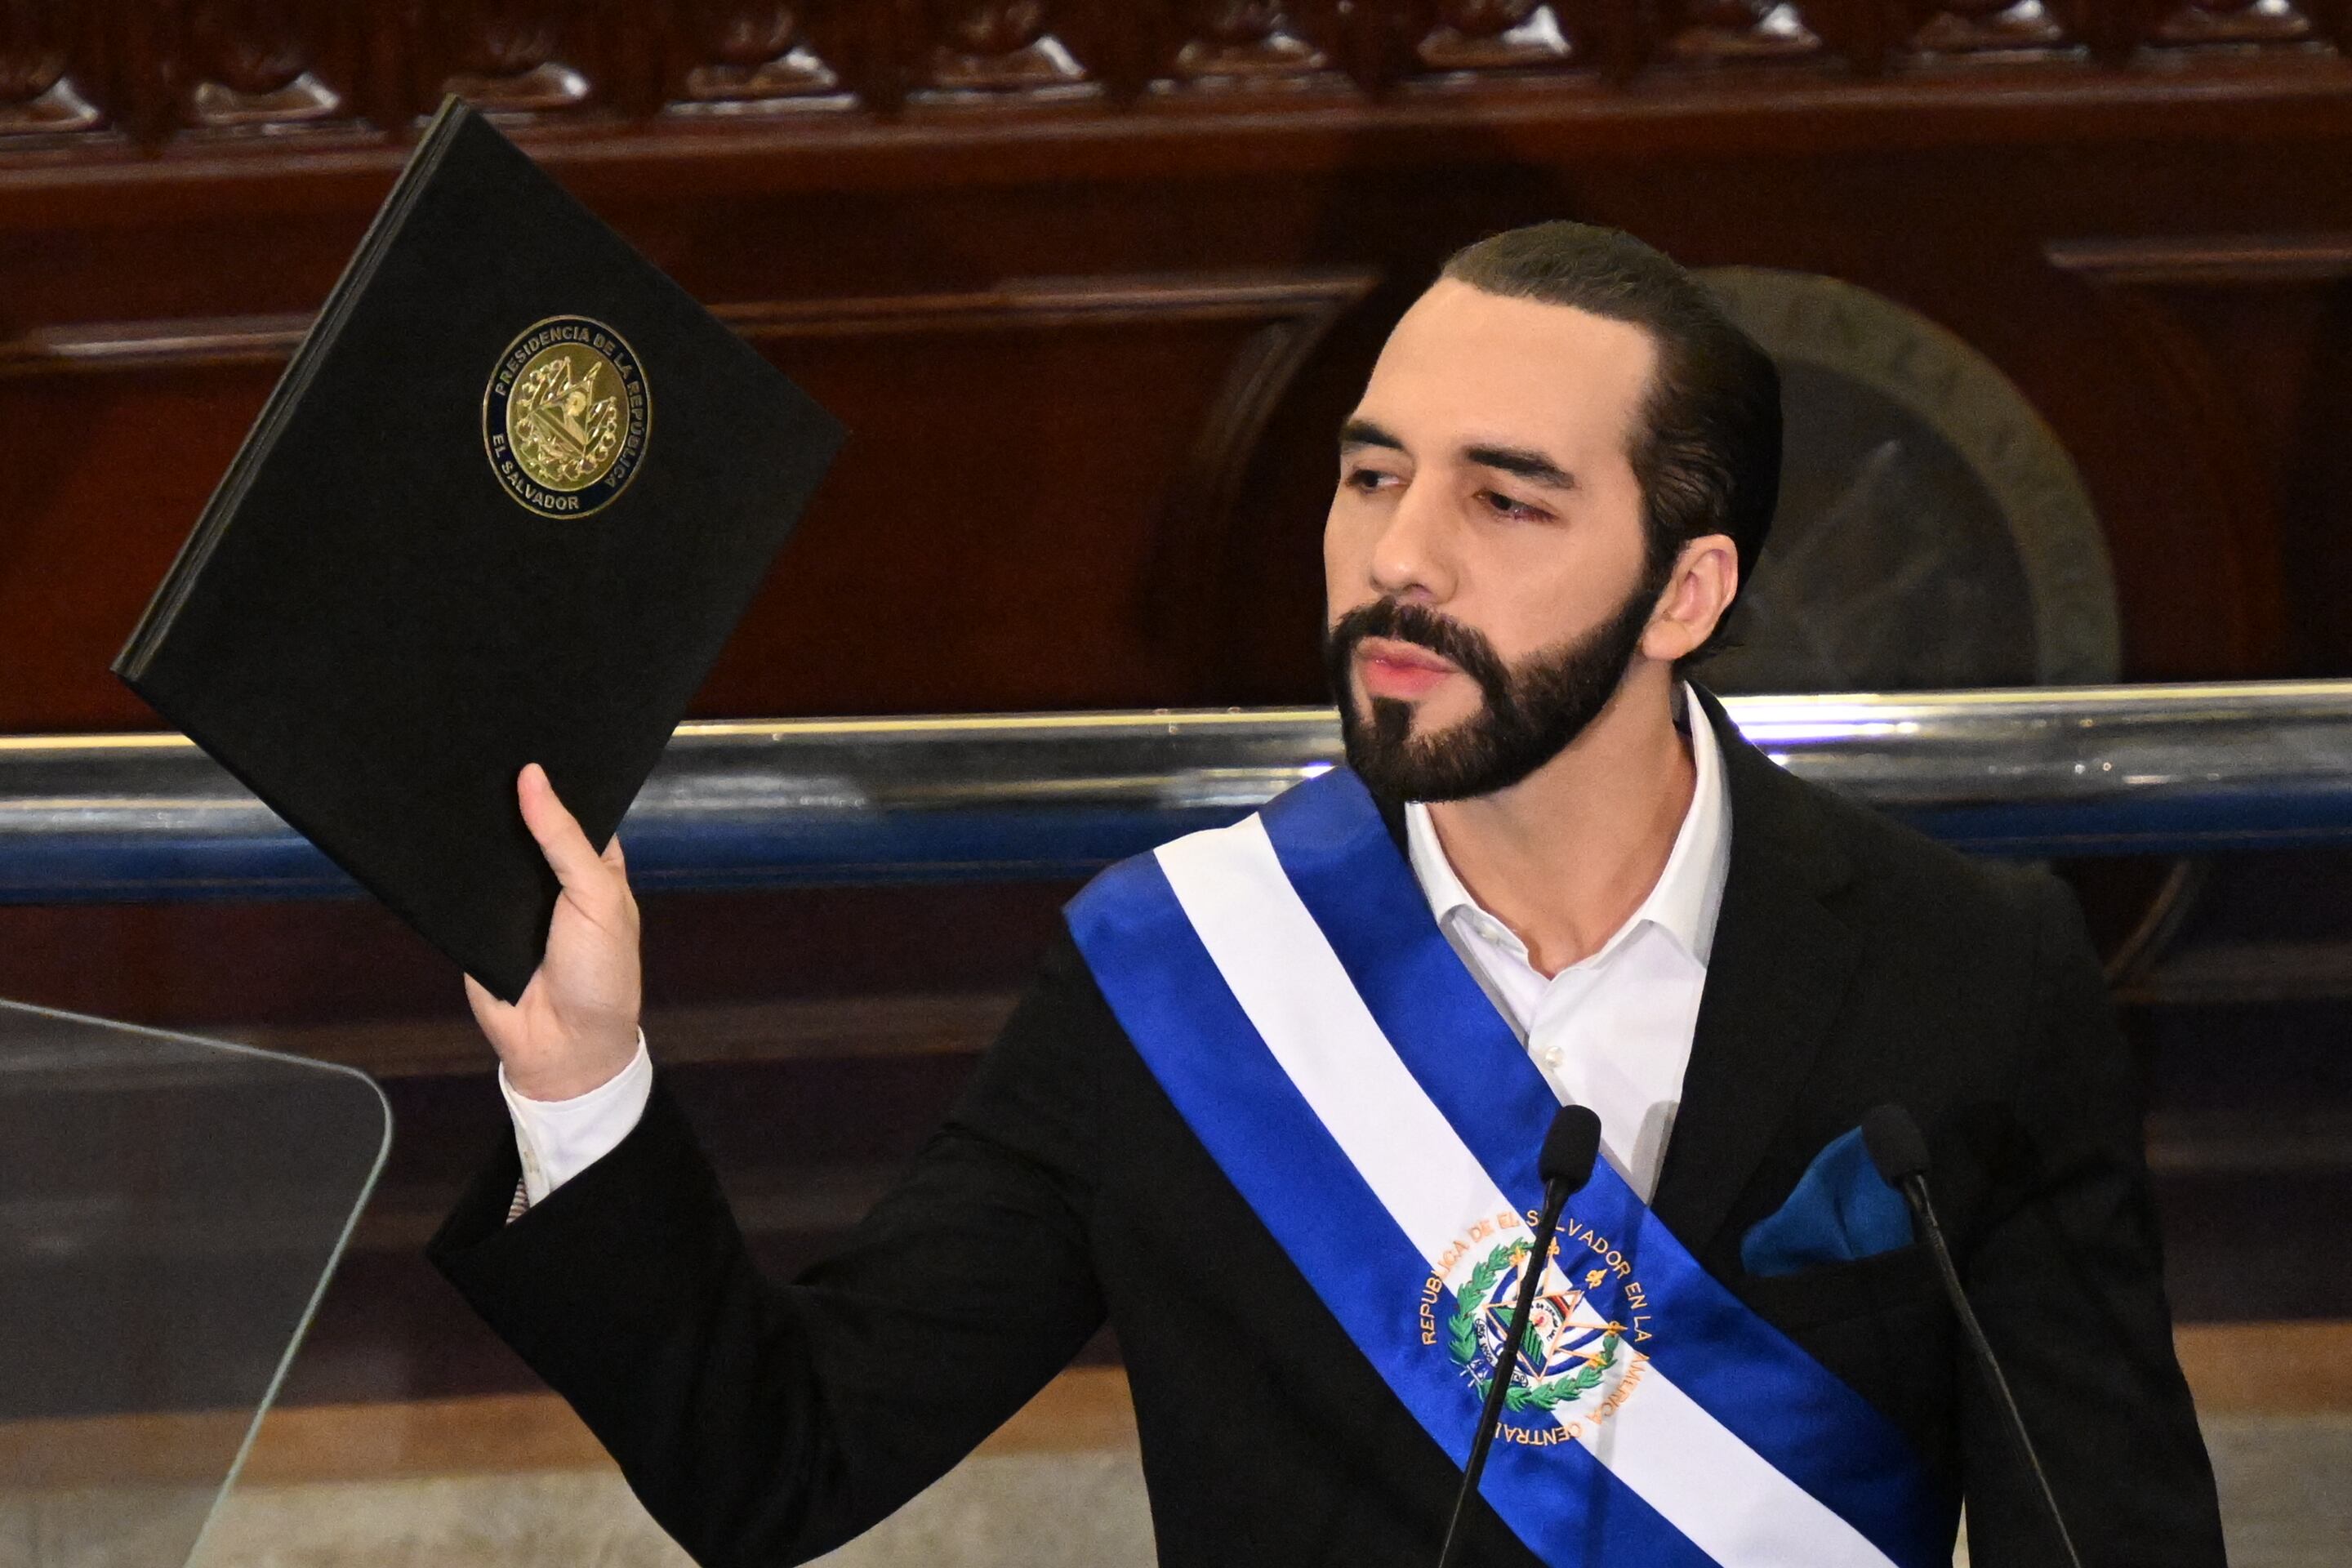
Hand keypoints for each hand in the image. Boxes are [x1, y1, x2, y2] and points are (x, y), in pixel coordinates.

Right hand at [465, 762, 643, 1100]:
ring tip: (441, 773)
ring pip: (485, 853)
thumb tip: (532, 778)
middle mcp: (551, 876)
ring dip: (470, 830)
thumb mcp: (597, 896)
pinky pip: (454, 890)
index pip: (569, 808)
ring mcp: (510, 900)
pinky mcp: (473, 924)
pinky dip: (444, 869)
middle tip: (473, 747)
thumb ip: (564, 838)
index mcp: (591, 863)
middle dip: (502, 798)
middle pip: (521, 825)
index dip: (551, 778)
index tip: (523, 734)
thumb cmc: (600, 972)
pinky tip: (425, 829)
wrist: (562, 1045)